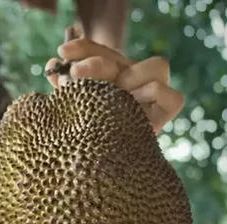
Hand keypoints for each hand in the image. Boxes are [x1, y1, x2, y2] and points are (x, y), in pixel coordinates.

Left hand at [45, 38, 183, 134]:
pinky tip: (132, 106)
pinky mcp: (165, 113)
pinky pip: (173, 97)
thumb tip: (54, 64)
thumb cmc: (81, 136)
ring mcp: (152, 96)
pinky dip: (154, 95)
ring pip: (157, 66)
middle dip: (97, 64)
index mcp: (110, 75)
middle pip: (124, 58)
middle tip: (76, 74)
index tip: (62, 52)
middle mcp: (132, 81)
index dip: (83, 48)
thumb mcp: (71, 107)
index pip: (100, 52)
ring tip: (113, 97)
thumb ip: (64, 85)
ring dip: (132, 78)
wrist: (98, 173)